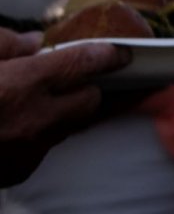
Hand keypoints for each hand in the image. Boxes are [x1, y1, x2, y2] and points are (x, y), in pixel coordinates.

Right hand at [0, 28, 130, 186]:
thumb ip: (4, 44)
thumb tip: (34, 42)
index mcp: (21, 85)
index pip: (84, 63)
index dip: (108, 54)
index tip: (122, 51)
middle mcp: (33, 120)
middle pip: (90, 101)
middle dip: (87, 87)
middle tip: (77, 76)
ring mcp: (27, 149)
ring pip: (68, 126)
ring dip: (63, 111)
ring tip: (47, 99)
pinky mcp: (17, 171)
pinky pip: (43, 147)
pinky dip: (38, 133)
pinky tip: (18, 124)